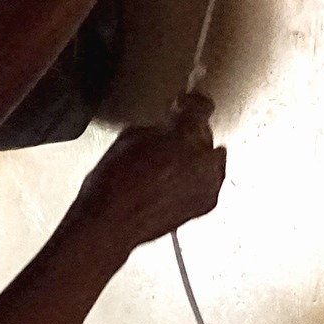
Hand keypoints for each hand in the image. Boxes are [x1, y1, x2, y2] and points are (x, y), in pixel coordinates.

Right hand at [69, 94, 226, 256]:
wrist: (111, 222)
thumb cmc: (112, 186)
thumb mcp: (128, 139)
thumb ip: (156, 128)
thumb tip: (164, 128)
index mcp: (184, 137)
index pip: (202, 107)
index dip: (191, 101)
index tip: (185, 102)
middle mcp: (203, 160)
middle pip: (207, 135)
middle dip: (190, 133)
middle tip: (171, 135)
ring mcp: (207, 184)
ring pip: (212, 159)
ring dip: (196, 156)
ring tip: (173, 159)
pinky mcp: (206, 203)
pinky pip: (209, 181)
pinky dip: (196, 177)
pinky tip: (175, 179)